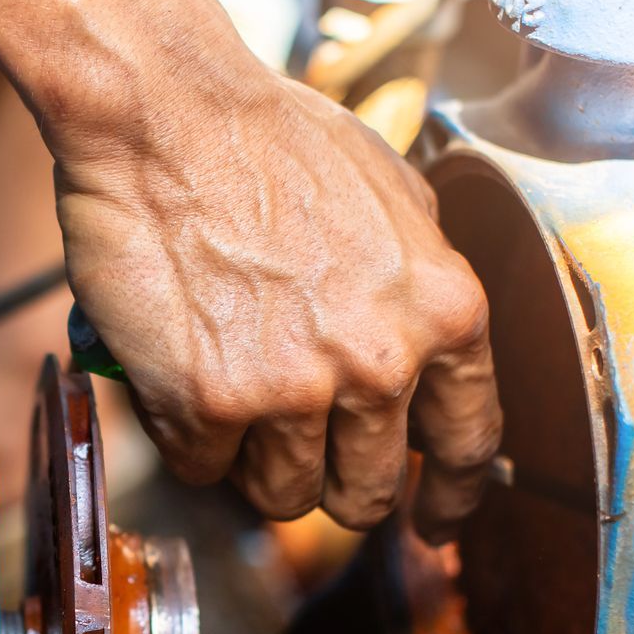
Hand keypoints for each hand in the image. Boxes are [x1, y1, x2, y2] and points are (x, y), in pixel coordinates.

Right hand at [51, 69, 501, 536]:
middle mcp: (379, 362)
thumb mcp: (395, 199)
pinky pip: (204, 467)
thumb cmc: (269, 138)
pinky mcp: (210, 403)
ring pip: (282, 495)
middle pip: (367, 492)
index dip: (452, 496)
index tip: (435, 520)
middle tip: (298, 456)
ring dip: (252, 464)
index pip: (468, 443)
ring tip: (229, 400)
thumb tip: (425, 356)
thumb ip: (418, 290)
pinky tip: (179, 378)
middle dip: (334, 486)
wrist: (165, 113)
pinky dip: (188, 436)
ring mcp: (293, 390)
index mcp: (444, 311)